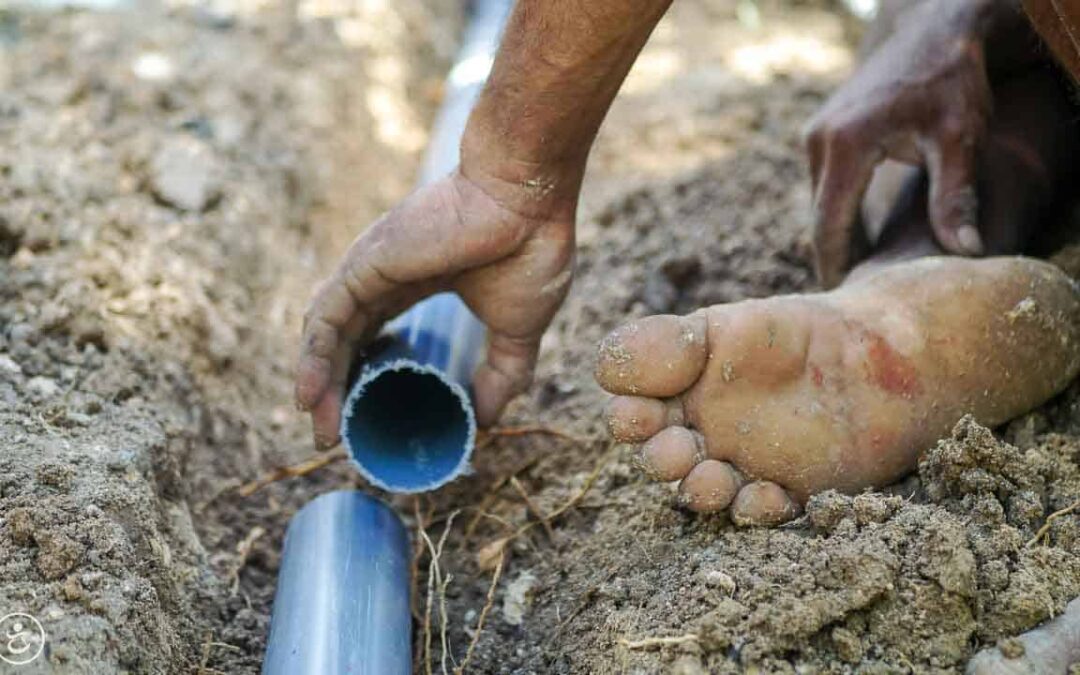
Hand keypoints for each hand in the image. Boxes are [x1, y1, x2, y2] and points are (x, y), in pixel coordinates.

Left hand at [295, 170, 574, 447]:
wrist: (528, 198)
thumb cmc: (529, 248)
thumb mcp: (518, 328)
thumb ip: (503, 372)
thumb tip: (487, 419)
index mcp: (418, 283)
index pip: (377, 335)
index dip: (368, 375)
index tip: (369, 417)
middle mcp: (385, 276)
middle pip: (346, 340)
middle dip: (337, 390)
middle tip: (335, 437)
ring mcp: (371, 268)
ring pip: (328, 333)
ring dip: (320, 383)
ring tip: (322, 431)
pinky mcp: (365, 264)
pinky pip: (326, 318)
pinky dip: (313, 357)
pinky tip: (310, 395)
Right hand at [804, 1, 992, 286]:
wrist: (937, 31)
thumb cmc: (953, 82)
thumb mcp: (960, 140)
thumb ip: (956, 198)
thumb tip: (966, 252)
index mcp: (846, 146)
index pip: (828, 225)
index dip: (835, 267)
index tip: (843, 301)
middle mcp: (819, 140)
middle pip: (820, 218)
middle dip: (837, 256)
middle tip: (855, 298)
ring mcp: (817, 134)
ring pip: (821, 203)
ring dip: (839, 235)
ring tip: (863, 272)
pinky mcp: (823, 131)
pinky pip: (826, 185)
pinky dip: (841, 211)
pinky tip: (864, 234)